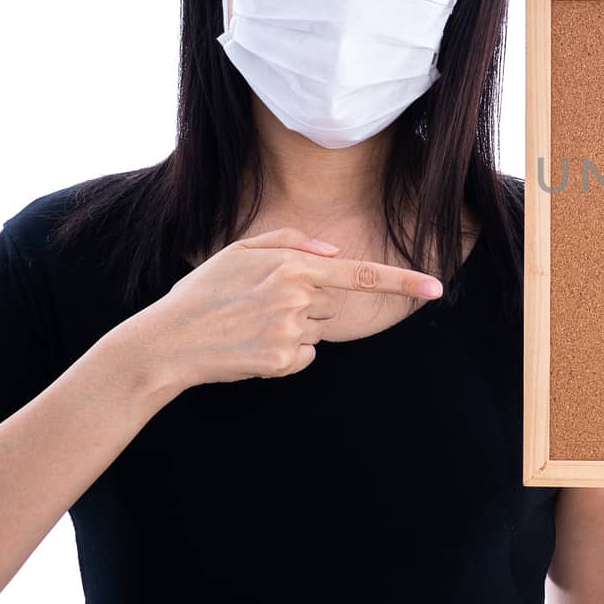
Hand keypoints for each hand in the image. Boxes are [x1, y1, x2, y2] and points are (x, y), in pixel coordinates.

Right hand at [113, 226, 444, 392]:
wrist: (165, 342)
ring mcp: (290, 332)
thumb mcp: (239, 251)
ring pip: (318, 331)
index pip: (362, 275)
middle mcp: (297, 297)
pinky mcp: (281, 361)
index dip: (403, 282)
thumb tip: (335, 252)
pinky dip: (286, 356)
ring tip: (251, 326)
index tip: (437, 288)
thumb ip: (290, 242)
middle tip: (260, 306)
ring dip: (294, 330)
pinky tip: (252, 348)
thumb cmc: (203, 293)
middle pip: (332, 305)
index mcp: (292, 266)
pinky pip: (305, 357)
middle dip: (307, 305)